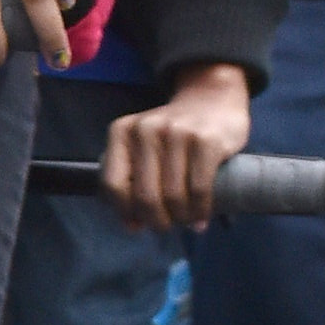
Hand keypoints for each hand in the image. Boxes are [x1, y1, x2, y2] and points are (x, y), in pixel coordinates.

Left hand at [102, 63, 251, 233]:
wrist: (212, 98)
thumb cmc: (174, 134)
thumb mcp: (143, 145)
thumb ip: (133, 178)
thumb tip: (132, 226)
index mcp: (122, 132)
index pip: (112, 184)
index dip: (124, 212)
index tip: (138, 223)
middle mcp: (146, 130)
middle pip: (144, 196)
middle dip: (156, 221)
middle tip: (167, 225)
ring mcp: (177, 133)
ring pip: (173, 196)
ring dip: (181, 218)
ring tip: (186, 220)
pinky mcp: (206, 140)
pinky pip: (199, 189)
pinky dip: (200, 211)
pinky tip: (201, 217)